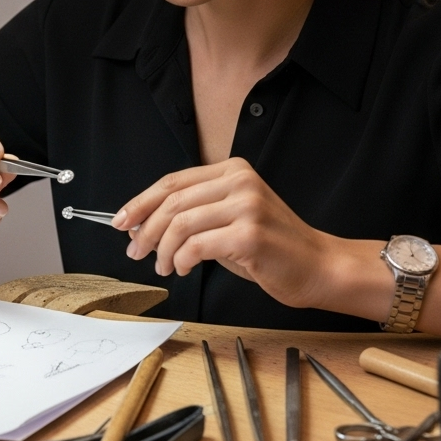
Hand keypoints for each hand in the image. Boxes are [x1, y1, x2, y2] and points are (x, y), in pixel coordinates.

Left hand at [113, 158, 334, 308]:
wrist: (318, 266)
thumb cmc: (272, 248)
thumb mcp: (229, 221)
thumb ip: (192, 216)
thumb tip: (142, 225)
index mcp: (233, 171)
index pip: (173, 181)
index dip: (141, 201)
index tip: (121, 221)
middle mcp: (239, 181)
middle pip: (173, 201)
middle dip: (146, 229)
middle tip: (136, 251)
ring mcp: (246, 205)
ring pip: (181, 224)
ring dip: (163, 250)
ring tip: (163, 267)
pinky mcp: (250, 233)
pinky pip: (197, 246)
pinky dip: (182, 260)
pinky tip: (183, 269)